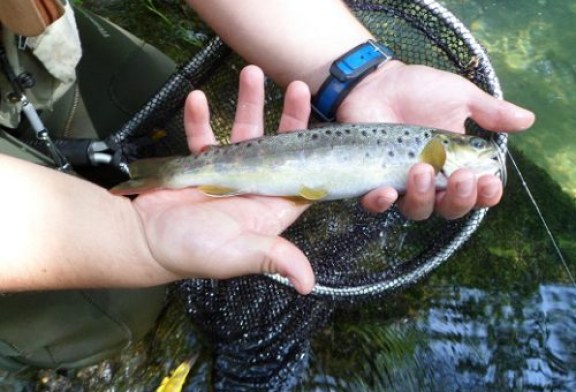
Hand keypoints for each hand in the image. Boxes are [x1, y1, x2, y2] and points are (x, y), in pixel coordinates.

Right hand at [133, 66, 315, 293]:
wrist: (144, 241)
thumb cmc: (192, 251)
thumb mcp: (237, 255)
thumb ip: (273, 258)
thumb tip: (307, 285)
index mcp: (270, 207)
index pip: (302, 175)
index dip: (315, 150)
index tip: (324, 122)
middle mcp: (253, 187)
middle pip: (278, 144)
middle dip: (288, 115)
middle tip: (297, 86)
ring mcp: (227, 173)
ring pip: (243, 132)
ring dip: (248, 103)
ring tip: (251, 73)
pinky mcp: (199, 165)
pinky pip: (203, 135)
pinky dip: (199, 117)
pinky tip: (197, 99)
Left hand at [338, 60, 535, 219]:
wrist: (377, 83)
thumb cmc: (418, 90)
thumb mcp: (460, 97)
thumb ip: (490, 112)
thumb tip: (528, 120)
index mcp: (455, 165)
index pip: (476, 193)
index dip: (485, 195)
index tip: (489, 181)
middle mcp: (431, 181)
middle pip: (450, 208)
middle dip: (459, 197)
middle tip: (460, 175)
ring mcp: (401, 183)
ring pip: (417, 210)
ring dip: (424, 196)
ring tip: (421, 169)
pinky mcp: (372, 181)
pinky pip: (375, 205)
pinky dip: (381, 203)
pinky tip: (387, 192)